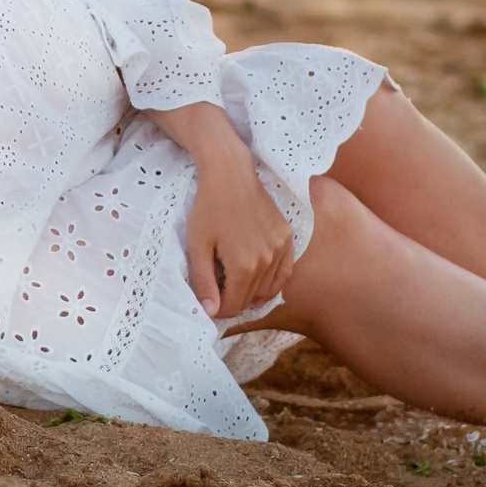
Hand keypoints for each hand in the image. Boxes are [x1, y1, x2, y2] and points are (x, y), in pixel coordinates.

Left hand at [181, 153, 293, 319]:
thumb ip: (204, 281)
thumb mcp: (197, 245)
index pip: (234, 306)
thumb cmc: (208, 208)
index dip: (219, 310)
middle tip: (218, 294)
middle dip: (234, 302)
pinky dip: (274, 284)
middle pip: (251, 298)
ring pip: (269, 289)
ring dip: (253, 295)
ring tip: (236, 290)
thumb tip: (211, 312)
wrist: (230, 174)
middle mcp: (267, 260)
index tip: (209, 303)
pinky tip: (261, 286)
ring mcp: (281, 249)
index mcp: (244, 266)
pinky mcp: (288, 237)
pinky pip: (285, 272)